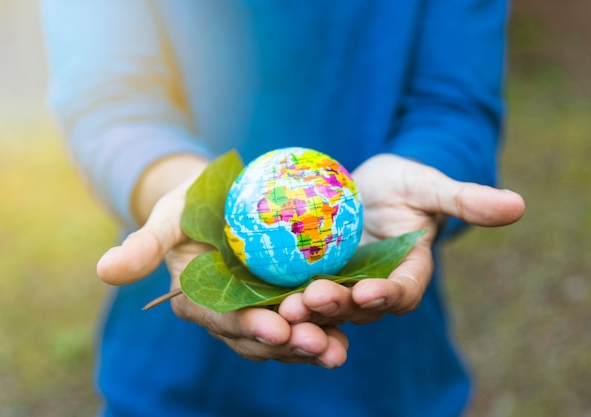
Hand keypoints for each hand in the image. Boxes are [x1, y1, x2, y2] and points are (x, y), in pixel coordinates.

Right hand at [96, 155, 348, 367]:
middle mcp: (227, 313)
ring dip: (312, 342)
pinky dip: (328, 321)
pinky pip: (306, 312)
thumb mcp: (166, 218)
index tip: (273, 329)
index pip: (219, 320)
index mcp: (195, 301)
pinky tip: (354, 323)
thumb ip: (142, 246)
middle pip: (257, 336)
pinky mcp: (284, 297)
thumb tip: (104, 271)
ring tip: (339, 347)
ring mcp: (258, 307)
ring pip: (285, 332)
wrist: (216, 197)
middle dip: (288, 344)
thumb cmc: (188, 204)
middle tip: (319, 345)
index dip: (244, 327)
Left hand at [279, 154, 525, 325]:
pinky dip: (284, 294)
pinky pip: (298, 289)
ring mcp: (342, 284)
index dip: (390, 295)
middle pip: (358, 307)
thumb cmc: (404, 183)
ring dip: (307, 309)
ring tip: (286, 304)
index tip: (372, 291)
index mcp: (407, 273)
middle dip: (338, 307)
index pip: (402, 291)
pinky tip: (262, 291)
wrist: (366, 187)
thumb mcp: (430, 185)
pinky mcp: (313, 277)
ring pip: (325, 307)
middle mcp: (374, 287)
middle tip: (313, 299)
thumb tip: (517, 205)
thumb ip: (466, 199)